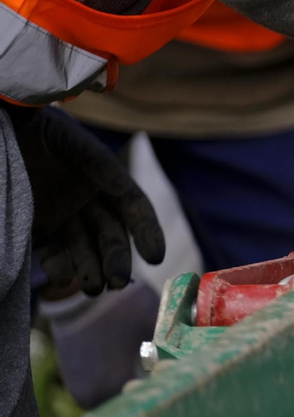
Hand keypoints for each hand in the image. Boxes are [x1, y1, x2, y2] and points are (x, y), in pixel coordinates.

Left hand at [12, 108, 164, 296]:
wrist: (5, 128)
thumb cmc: (37, 129)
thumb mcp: (69, 140)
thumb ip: (96, 164)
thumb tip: (125, 189)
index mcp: (104, 177)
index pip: (134, 207)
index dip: (147, 231)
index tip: (155, 257)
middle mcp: (87, 199)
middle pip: (111, 234)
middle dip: (117, 259)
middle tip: (117, 282)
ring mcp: (62, 215)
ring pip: (85, 247)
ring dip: (92, 269)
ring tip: (92, 288)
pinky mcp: (36, 227)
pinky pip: (52, 252)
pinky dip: (59, 268)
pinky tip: (63, 278)